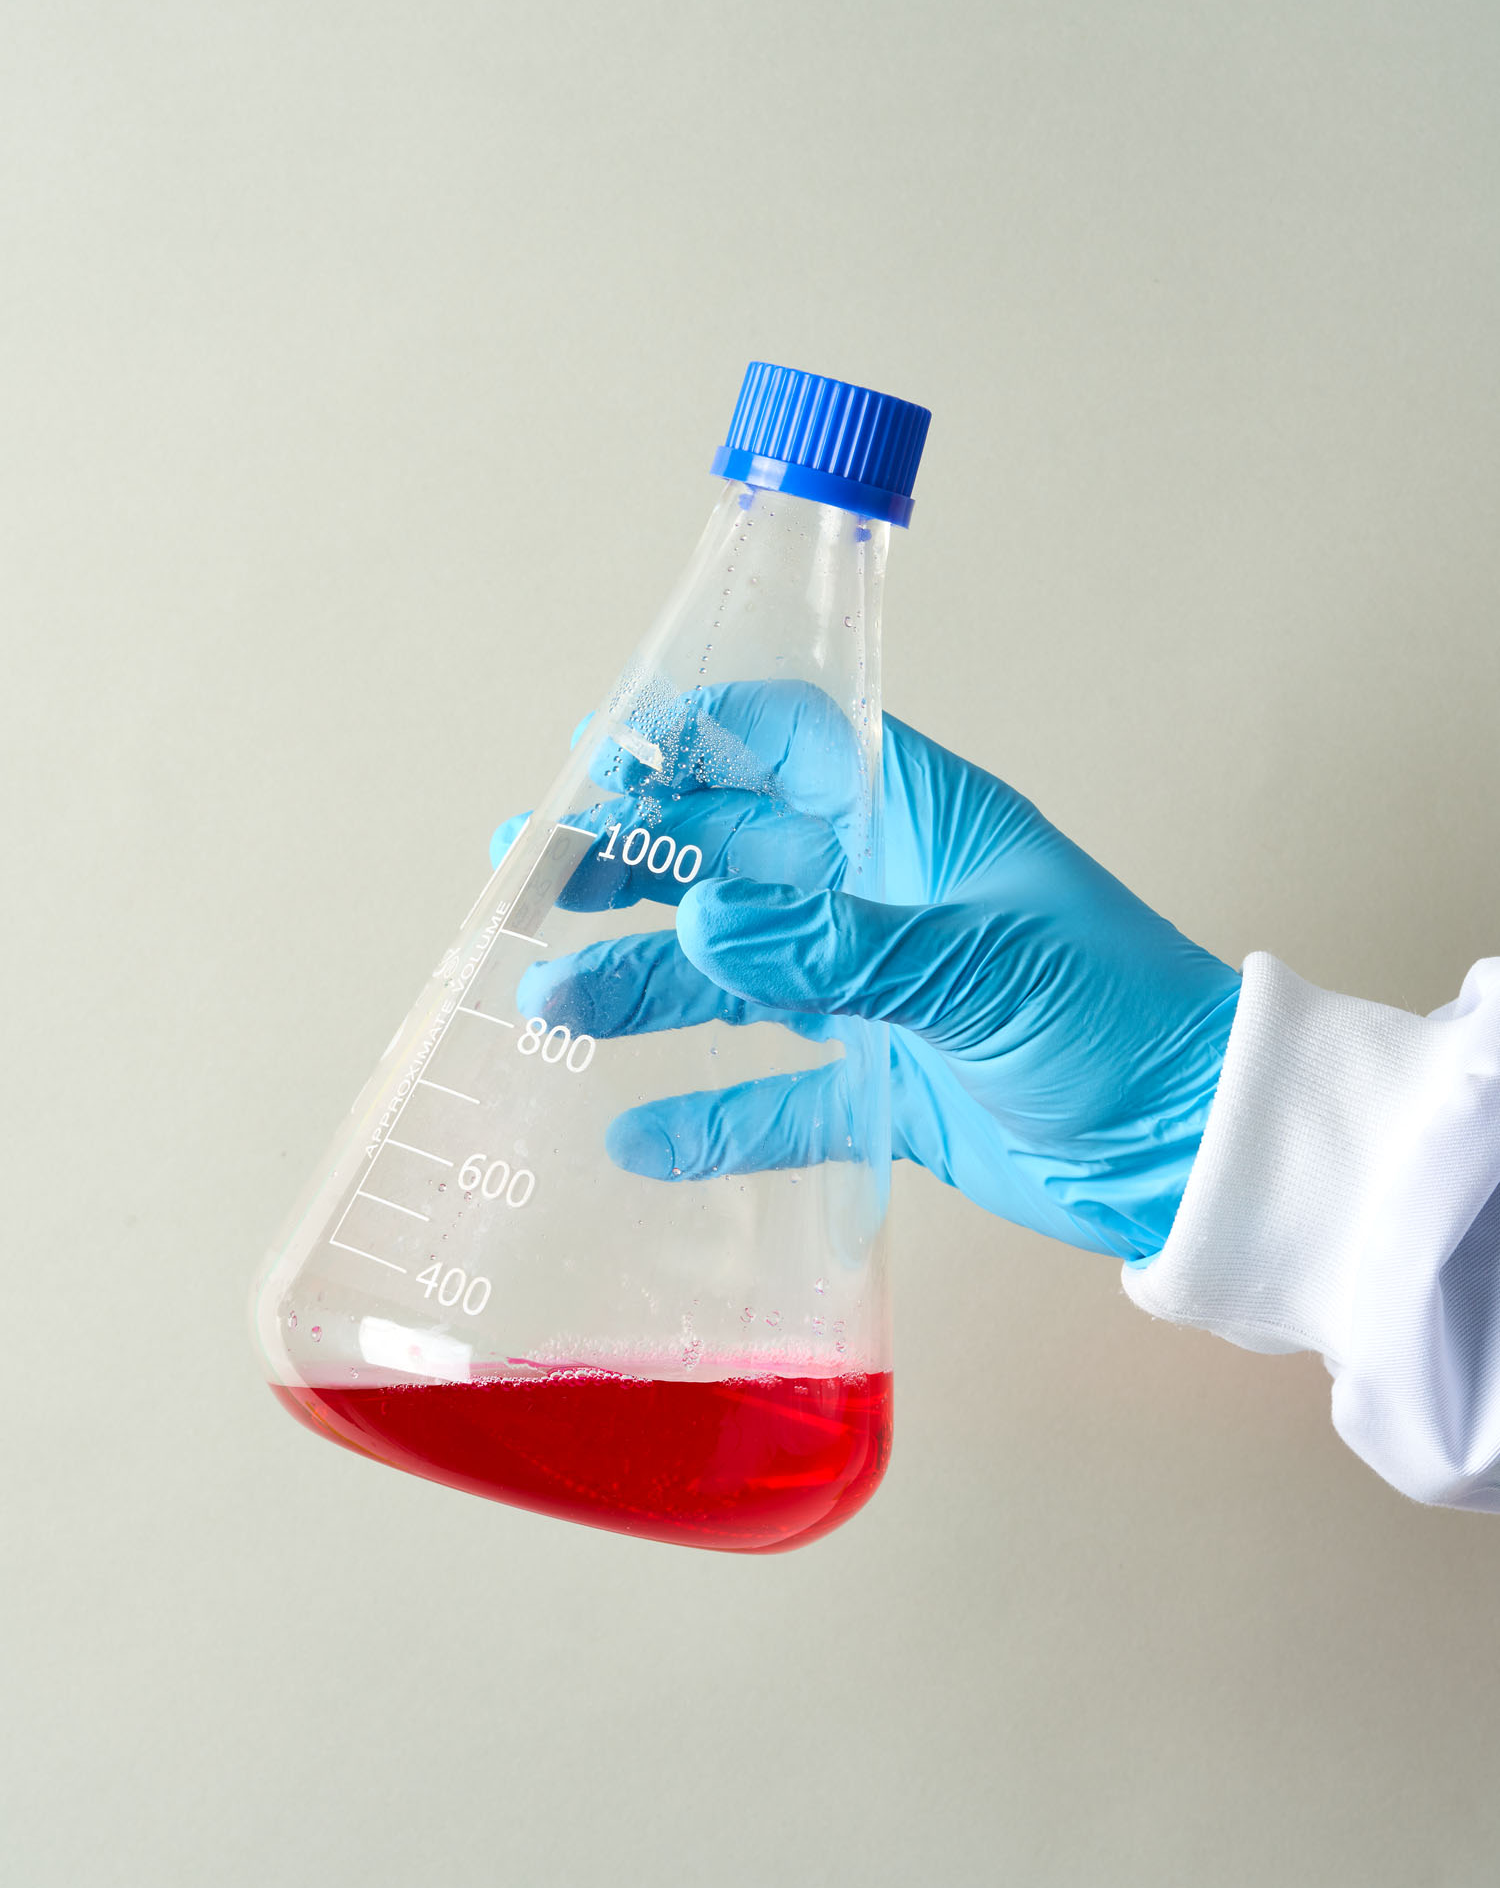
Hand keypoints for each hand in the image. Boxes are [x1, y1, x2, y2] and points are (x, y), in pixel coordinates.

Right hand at [490, 684, 1239, 1259]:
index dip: (688, 738)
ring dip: (641, 985)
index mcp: (911, 819)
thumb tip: (701, 917)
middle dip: (626, 862)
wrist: (1196, 1149)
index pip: (784, 741)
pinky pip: (774, 1099)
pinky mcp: (878, 1086)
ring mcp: (872, 990)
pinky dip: (710, 1118)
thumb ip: (840, 943)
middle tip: (525, 883)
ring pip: (729, 974)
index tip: (590, 761)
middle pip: (726, 853)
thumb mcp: (981, 964)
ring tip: (549, 1007)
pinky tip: (636, 1140)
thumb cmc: (1120, 1017)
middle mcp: (876, 892)